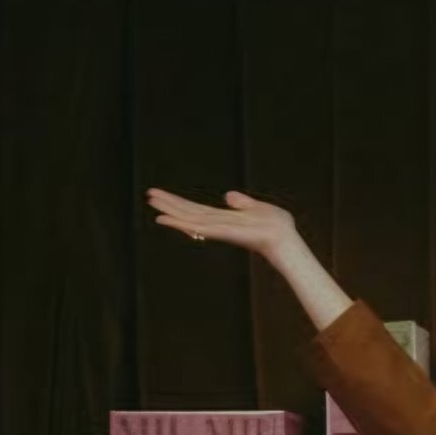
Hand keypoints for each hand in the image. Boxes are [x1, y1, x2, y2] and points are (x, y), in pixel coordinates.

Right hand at [145, 187, 299, 261]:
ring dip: (171, 211)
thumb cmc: (277, 227)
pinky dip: (183, 224)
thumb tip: (228, 196)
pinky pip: (200, 227)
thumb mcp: (258, 208)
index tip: (163, 196)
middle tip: (149, 196)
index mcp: (225, 218)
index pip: (197, 209)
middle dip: (169, 204)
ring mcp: (220, 229)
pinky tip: (169, 220)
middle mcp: (219, 224)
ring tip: (153, 203)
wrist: (286, 238)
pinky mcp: (223, 232)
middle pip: (189, 213)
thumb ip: (243, 203)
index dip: (179, 203)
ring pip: (190, 219)